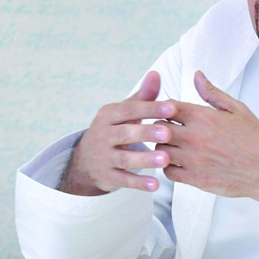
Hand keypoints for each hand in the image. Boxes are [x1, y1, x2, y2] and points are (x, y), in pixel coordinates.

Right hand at [57, 71, 176, 195]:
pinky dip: (138, 183)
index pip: (130, 110)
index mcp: (109, 115)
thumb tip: (156, 74)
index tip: (172, 108)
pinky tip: (155, 184)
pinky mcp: (107, 176)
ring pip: (125, 158)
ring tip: (165, 159)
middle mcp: (103, 135)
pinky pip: (123, 180)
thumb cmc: (115, 129)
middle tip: (168, 133)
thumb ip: (143, 96)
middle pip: (125, 133)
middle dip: (147, 133)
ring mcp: (103, 157)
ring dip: (145, 159)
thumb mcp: (125, 112)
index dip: (151, 109)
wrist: (86, 160)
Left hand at [156, 71, 258, 211]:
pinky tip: (179, 162)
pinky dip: (169, 166)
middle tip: (170, 129)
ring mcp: (192, 159)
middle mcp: (193, 137)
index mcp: (203, 117)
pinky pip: (167, 171)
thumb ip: (212, 93)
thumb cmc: (255, 140)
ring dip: (163, 146)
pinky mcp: (193, 178)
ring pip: (159, 149)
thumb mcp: (237, 109)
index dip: (166, 108)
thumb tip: (197, 76)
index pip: (168, 106)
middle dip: (161, 126)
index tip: (171, 112)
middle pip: (158, 127)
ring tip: (174, 146)